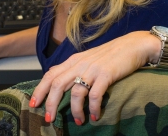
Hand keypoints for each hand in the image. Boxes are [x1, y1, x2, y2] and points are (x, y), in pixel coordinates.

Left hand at [29, 31, 158, 124]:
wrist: (133, 45)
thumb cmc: (111, 54)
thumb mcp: (88, 58)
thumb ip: (73, 68)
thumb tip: (56, 78)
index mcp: (73, 60)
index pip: (50, 74)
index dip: (40, 90)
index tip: (33, 104)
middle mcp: (80, 64)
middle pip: (57, 84)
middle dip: (50, 104)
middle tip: (49, 119)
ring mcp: (93, 69)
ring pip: (76, 93)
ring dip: (75, 110)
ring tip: (78, 122)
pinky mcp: (106, 74)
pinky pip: (95, 95)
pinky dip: (93, 108)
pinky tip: (95, 116)